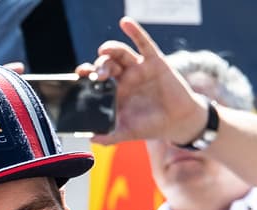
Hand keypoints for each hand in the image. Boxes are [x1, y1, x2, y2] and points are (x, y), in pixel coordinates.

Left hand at [73, 16, 205, 145]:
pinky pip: (144, 43)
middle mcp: (125, 77)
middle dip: (99, 66)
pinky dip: (135, 32)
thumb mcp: (127, 132)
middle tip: (97, 75)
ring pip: (121, 53)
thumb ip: (109, 136)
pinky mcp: (155, 61)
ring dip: (111, 50)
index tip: (79, 75)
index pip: (96, 79)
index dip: (87, 75)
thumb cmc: (151, 125)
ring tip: (103, 51)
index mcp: (115, 91)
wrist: (177, 123)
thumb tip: (91, 138)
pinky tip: (125, 23)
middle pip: (107, 64)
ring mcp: (139, 68)